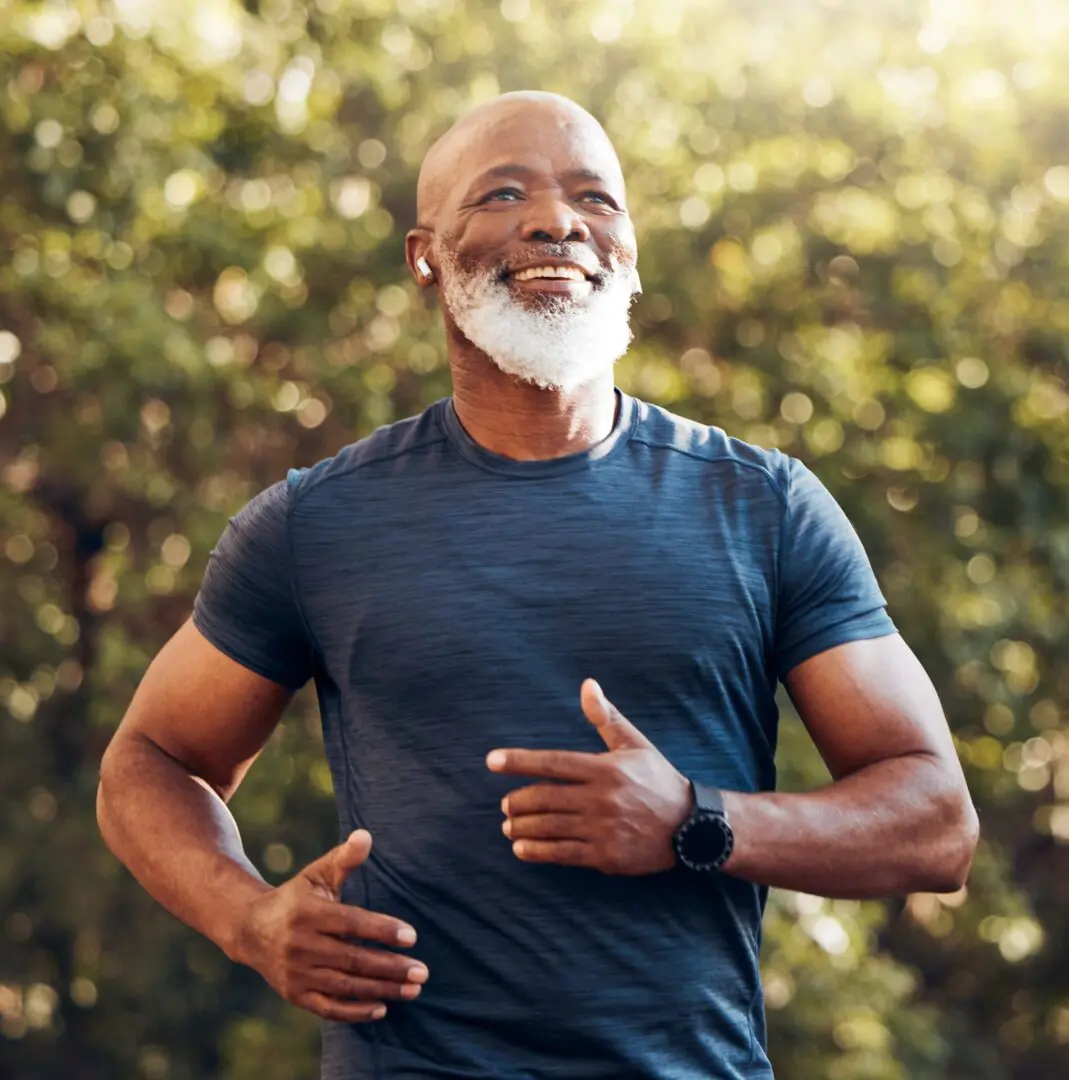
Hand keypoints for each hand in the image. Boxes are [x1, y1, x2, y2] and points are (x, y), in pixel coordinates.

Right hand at [233, 830, 427, 1021]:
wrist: (251, 930)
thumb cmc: (297, 897)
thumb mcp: (317, 874)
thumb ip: (344, 858)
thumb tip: (366, 835)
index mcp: (308, 913)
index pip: (351, 924)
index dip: (382, 930)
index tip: (412, 936)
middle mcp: (300, 945)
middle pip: (352, 959)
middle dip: (390, 967)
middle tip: (422, 971)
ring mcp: (296, 973)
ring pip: (344, 986)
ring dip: (381, 990)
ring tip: (413, 990)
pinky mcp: (294, 995)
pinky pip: (328, 1008)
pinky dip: (355, 1012)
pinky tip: (382, 1008)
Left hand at [486, 679, 692, 874]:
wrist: (690, 825)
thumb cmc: (658, 779)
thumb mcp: (634, 744)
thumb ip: (606, 717)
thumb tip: (587, 685)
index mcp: (604, 768)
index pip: (552, 762)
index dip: (519, 761)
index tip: (492, 761)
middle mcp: (600, 798)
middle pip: (544, 797)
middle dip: (517, 801)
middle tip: (505, 803)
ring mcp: (602, 829)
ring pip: (549, 827)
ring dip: (522, 826)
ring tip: (508, 826)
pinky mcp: (605, 855)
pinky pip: (562, 853)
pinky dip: (537, 851)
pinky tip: (521, 848)